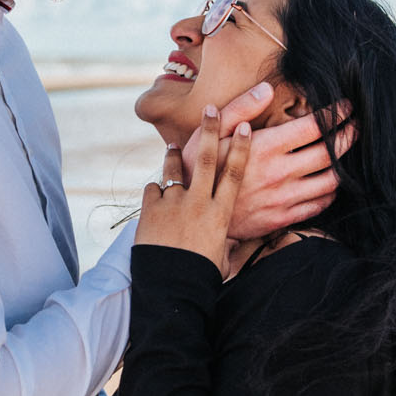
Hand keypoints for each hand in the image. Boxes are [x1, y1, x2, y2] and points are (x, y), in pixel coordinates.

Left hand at [136, 106, 249, 272]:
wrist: (170, 288)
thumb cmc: (199, 277)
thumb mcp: (221, 257)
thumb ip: (225, 240)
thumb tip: (233, 239)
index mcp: (221, 213)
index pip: (235, 174)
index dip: (241, 148)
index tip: (245, 127)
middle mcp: (199, 202)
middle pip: (207, 158)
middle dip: (210, 130)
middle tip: (211, 108)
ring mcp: (173, 203)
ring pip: (174, 170)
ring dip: (173, 156)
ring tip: (172, 146)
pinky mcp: (150, 209)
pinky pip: (152, 189)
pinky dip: (155, 192)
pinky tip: (155, 197)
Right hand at [179, 83, 352, 240]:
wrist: (190, 216)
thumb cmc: (199, 168)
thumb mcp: (210, 133)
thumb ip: (240, 109)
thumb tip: (266, 90)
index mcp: (264, 148)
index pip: (314, 127)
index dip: (336, 114)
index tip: (347, 106)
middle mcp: (279, 173)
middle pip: (331, 153)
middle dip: (350, 136)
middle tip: (358, 125)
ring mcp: (283, 198)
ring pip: (330, 181)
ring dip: (344, 166)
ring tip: (347, 154)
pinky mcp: (282, 218)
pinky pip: (318, 205)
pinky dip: (330, 192)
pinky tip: (329, 182)